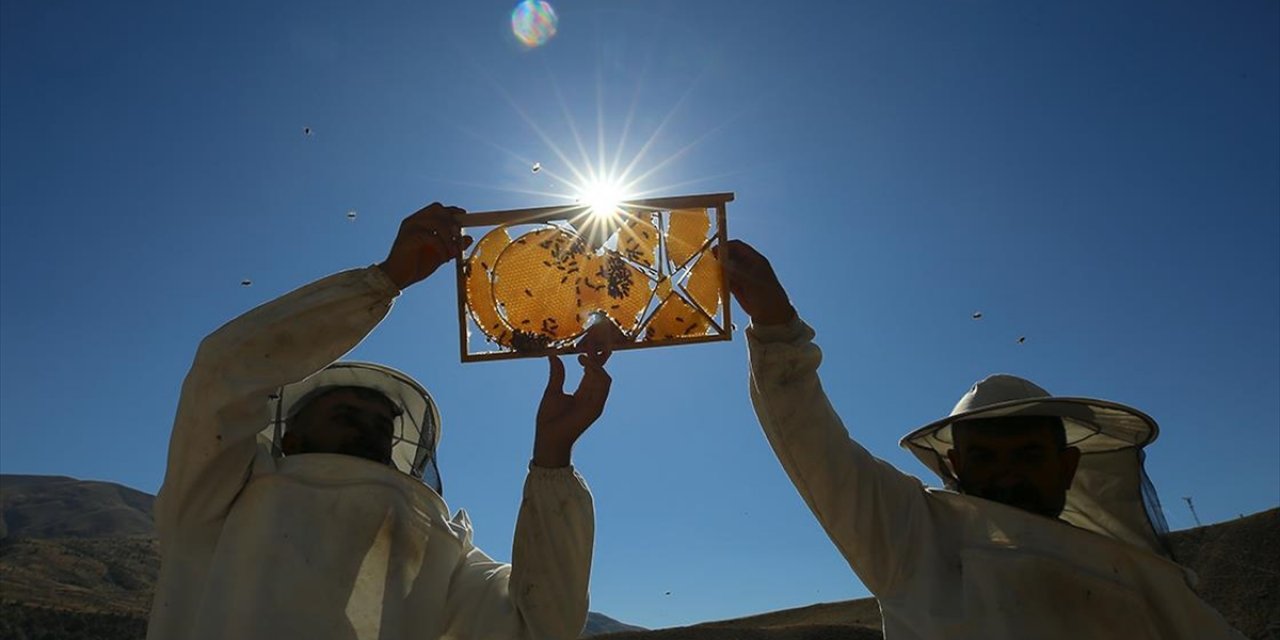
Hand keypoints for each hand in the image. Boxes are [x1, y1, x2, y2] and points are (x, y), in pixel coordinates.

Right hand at [377, 203, 473, 290]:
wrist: (398, 278)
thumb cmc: (416, 265)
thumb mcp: (440, 255)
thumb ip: (453, 246)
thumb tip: (469, 238)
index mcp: (420, 222)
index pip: (438, 209)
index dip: (453, 211)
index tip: (465, 216)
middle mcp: (414, 221)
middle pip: (437, 209)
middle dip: (452, 221)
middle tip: (459, 236)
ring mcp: (409, 228)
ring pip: (436, 222)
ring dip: (449, 238)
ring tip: (453, 253)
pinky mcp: (408, 238)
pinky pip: (431, 237)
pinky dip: (442, 247)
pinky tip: (444, 259)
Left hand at [532, 326, 615, 467]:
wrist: (548, 437)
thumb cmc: (548, 418)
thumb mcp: (552, 391)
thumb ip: (557, 374)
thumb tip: (554, 356)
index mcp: (583, 392)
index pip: (593, 371)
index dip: (593, 356)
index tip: (589, 341)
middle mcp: (592, 396)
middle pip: (602, 371)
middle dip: (600, 356)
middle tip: (594, 338)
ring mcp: (596, 402)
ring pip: (605, 377)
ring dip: (597, 363)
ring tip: (584, 353)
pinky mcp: (596, 408)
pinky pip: (602, 386)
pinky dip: (596, 372)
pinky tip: (585, 363)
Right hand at [717, 240, 795, 325]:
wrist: (772, 315)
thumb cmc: (768, 296)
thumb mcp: (753, 282)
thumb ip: (737, 272)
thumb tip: (722, 262)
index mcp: (755, 260)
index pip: (738, 246)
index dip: (725, 246)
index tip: (714, 251)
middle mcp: (747, 266)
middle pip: (729, 256)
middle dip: (719, 258)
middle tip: (709, 263)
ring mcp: (741, 276)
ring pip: (726, 268)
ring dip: (718, 270)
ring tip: (710, 274)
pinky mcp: (736, 287)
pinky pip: (725, 280)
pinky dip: (719, 280)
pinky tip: (714, 283)